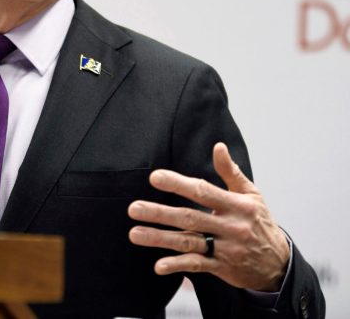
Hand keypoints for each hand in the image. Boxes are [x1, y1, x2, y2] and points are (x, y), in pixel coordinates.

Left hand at [128, 142, 289, 291]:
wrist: (279, 263)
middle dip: (160, 213)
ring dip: (159, 238)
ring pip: (188, 242)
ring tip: (135, 233)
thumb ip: (231, 172)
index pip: (203, 192)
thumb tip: (218, 146)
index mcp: (237, 206)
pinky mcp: (221, 267)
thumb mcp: (252, 195)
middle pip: (190, 218)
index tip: (155, 177)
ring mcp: (225, 249)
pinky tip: (158, 265)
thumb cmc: (260, 222)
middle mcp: (230, 227)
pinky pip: (196, 265)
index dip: (178, 184)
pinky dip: (177, 265)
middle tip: (134, 208)